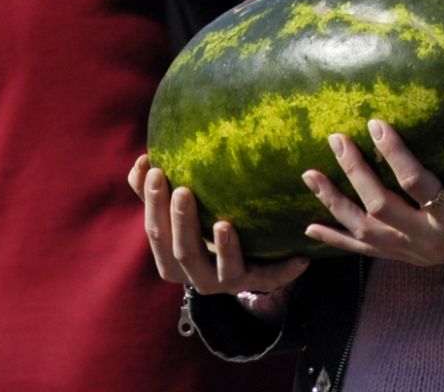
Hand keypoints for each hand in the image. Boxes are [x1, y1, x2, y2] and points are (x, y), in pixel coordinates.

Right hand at [128, 154, 310, 295]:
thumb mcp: (181, 210)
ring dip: (224, 248)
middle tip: (182, 190)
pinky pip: (272, 279)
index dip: (153, 205)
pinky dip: (285, 271)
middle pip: (183, 252)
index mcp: (172, 258)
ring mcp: (227, 281)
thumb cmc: (201, 226)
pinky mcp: (257, 281)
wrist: (238, 262)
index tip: (156, 171)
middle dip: (181, 221)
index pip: (157, 233)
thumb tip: (141, 161)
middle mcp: (196, 274)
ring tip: (224, 224)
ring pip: (222, 271)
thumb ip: (155, 191)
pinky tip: (302, 258)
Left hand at [302, 119, 443, 273]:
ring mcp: (418, 251)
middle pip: (380, 208)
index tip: (375, 123)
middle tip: (337, 139)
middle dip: (355, 173)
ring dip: (336, 204)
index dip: (393, 153)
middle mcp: (432, 238)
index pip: (416, 183)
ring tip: (310, 175)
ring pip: (366, 232)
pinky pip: (368, 252)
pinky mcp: (412, 257)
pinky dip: (338, 240)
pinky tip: (312, 227)